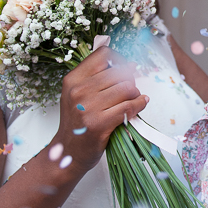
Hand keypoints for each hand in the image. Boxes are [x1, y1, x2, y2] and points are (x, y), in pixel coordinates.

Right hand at [55, 46, 147, 172]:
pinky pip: (129, 106)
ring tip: (130, 101)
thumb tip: (131, 65)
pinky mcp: (99, 124)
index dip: (120, 60)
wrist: (68, 152)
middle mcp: (78, 91)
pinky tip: (138, 106)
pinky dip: (139, 105)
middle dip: (130, 80)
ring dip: (135, 94)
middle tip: (128, 91)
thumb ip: (100, 78)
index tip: (124, 70)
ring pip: (127, 88)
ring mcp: (88, 108)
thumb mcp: (79, 94)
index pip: (103, 55)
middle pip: (119, 72)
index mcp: (73, 79)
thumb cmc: (77, 122)